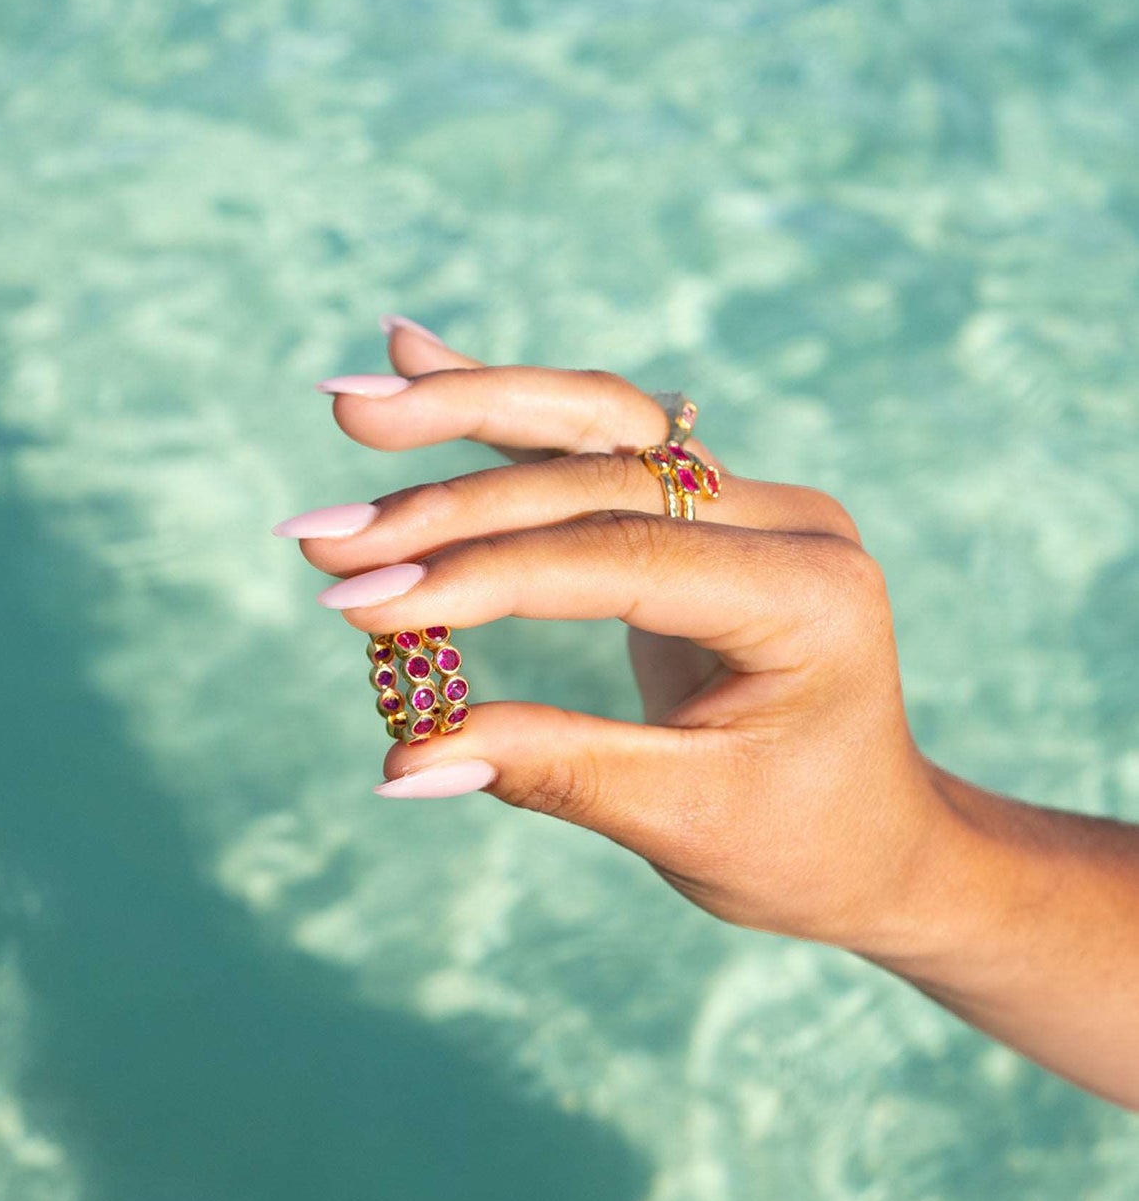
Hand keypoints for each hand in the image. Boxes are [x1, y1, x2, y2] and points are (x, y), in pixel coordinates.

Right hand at [279, 319, 954, 958]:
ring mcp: (749, 500)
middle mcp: (787, 520)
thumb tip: (401, 762)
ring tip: (349, 404)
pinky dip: (502, 411)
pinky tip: (416, 357)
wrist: (879, 837)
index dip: (486, 576)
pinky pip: (594, 442)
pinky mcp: (705, 504)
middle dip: (447, 503)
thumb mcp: (683, 821)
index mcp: (808, 595)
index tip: (365, 600)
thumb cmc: (798, 843)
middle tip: (321, 537)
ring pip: (593, 424)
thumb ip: (552, 770)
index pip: (619, 558)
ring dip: (465, 411)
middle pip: (597, 470)